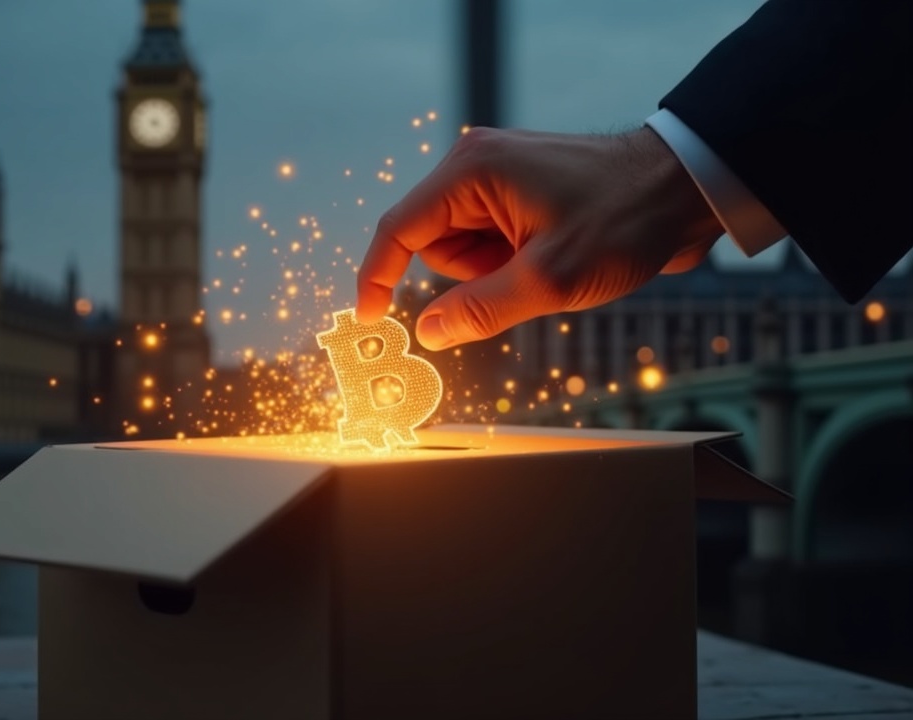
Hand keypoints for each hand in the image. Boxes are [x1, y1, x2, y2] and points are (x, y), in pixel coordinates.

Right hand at [355, 126, 723, 349]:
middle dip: (472, 275)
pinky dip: (512, 261)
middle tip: (528, 274)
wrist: (686, 188)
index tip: (371, 319)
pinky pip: (490, 241)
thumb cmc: (625, 218)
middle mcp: (475, 165)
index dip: (377, 278)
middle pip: (433, 244)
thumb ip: (480, 309)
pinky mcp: (517, 191)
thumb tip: (428, 334)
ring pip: (463, 249)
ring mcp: (497, 177)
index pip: (398, 230)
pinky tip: (552, 254)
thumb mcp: (549, 278)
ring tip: (549, 261)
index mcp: (471, 171)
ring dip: (496, 271)